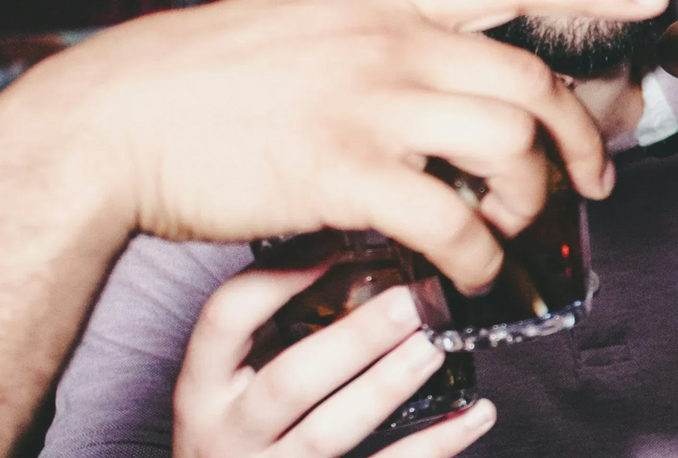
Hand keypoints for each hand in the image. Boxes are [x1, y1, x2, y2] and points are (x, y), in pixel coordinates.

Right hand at [28, 0, 669, 290]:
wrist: (120, 115)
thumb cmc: (210, 71)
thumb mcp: (310, 17)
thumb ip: (384, 32)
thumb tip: (442, 64)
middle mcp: (394, 41)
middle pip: (533, 85)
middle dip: (582, 139)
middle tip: (594, 178)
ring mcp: (373, 104)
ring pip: (509, 150)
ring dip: (533, 201)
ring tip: (519, 229)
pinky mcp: (345, 173)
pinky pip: (449, 221)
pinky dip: (478, 257)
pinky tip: (471, 274)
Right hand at [176, 271, 493, 457]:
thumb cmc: (239, 427)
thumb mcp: (231, 379)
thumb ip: (274, 326)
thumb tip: (353, 247)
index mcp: (203, 388)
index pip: (226, 319)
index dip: (278, 277)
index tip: (335, 239)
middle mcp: (228, 433)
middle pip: (290, 383)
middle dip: (355, 340)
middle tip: (411, 301)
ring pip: (331, 432)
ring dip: (388, 386)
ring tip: (436, 347)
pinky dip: (433, 444)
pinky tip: (474, 414)